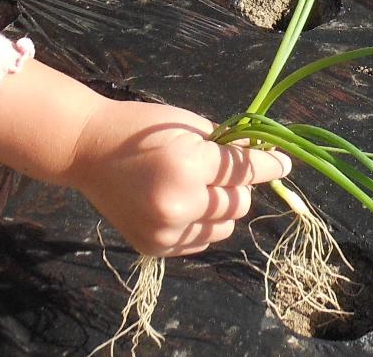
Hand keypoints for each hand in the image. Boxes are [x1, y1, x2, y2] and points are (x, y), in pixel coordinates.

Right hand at [61, 97, 290, 257]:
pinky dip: (201, 224)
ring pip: (224, 228)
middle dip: (238, 184)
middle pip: (238, 203)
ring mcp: (166, 231)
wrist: (87, 151)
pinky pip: (199, 241)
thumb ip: (224, 145)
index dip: (269, 164)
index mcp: (188, 165)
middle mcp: (179, 204)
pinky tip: (181, 204)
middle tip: (219, 169)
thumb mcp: (186, 125)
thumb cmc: (140, 128)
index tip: (285, 163)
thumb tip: (260, 157)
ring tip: (198, 188)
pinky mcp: (155, 247)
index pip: (245, 170)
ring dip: (221, 208)